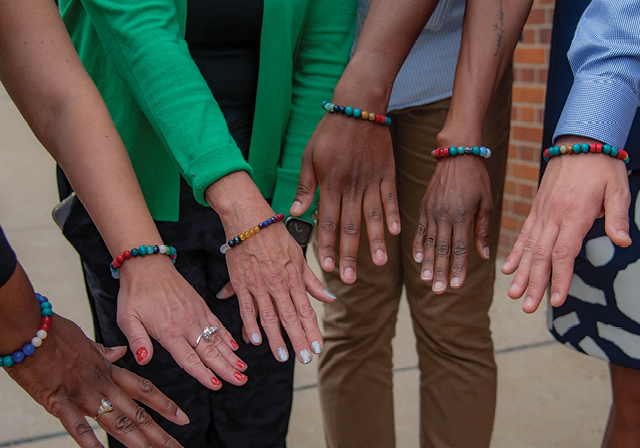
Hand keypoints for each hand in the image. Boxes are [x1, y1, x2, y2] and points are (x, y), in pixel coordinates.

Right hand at [6, 313, 187, 447]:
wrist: (31, 330)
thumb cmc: (55, 334)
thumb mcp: (87, 341)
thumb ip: (104, 352)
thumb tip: (121, 351)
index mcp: (108, 371)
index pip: (144, 389)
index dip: (165, 405)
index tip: (182, 418)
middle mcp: (102, 384)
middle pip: (136, 412)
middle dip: (158, 432)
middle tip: (176, 447)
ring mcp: (83, 394)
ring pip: (116, 421)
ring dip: (136, 440)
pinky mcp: (59, 401)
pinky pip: (76, 425)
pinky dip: (88, 441)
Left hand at [116, 256, 247, 389]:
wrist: (148, 266)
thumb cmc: (135, 293)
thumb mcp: (127, 318)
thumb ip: (137, 340)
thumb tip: (144, 360)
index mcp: (169, 331)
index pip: (189, 359)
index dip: (203, 374)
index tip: (216, 385)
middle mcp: (187, 324)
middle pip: (210, 352)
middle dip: (226, 368)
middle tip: (241, 381)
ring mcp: (197, 314)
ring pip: (218, 340)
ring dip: (231, 355)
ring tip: (244, 368)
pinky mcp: (201, 306)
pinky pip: (217, 324)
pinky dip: (227, 336)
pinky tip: (235, 347)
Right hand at [206, 172, 336, 363]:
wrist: (249, 220)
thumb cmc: (275, 236)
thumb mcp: (299, 256)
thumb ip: (313, 282)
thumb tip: (330, 299)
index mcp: (294, 277)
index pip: (306, 309)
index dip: (312, 330)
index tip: (318, 347)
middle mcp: (278, 283)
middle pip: (290, 316)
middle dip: (298, 339)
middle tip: (305, 359)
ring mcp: (259, 284)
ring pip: (269, 316)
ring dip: (276, 338)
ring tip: (282, 356)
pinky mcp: (241, 283)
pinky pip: (246, 307)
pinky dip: (249, 324)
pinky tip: (255, 340)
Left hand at [291, 112, 399, 283]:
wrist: (358, 107)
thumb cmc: (329, 133)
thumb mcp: (309, 157)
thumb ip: (305, 187)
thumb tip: (294, 212)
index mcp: (330, 185)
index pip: (327, 223)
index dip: (327, 247)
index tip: (327, 268)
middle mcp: (351, 187)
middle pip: (350, 227)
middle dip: (349, 254)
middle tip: (350, 278)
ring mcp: (371, 181)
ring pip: (373, 217)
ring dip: (375, 242)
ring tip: (379, 264)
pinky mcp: (387, 174)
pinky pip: (391, 199)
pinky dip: (394, 216)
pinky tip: (397, 233)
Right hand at [412, 154, 492, 292]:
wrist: (456, 154)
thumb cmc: (476, 178)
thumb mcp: (486, 202)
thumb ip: (482, 229)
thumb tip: (484, 256)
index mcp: (461, 215)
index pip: (460, 248)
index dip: (458, 268)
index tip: (456, 285)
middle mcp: (444, 215)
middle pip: (442, 250)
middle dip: (440, 272)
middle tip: (439, 291)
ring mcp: (431, 211)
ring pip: (429, 242)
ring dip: (428, 263)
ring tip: (426, 280)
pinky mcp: (424, 207)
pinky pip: (419, 230)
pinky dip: (418, 245)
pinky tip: (418, 259)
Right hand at [502, 137, 630, 312]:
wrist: (579, 143)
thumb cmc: (602, 167)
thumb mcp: (619, 189)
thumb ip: (619, 218)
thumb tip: (623, 243)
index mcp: (574, 214)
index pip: (564, 253)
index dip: (559, 278)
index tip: (555, 300)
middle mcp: (553, 216)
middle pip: (541, 256)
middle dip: (534, 283)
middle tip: (527, 307)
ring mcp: (542, 214)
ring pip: (529, 248)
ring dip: (521, 273)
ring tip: (514, 294)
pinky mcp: (536, 210)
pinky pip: (523, 235)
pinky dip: (515, 253)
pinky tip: (507, 269)